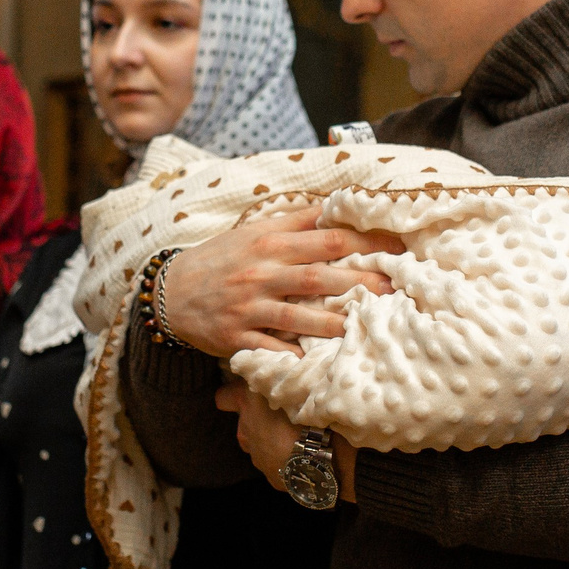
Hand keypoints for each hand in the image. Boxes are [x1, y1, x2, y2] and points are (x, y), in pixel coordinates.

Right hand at [157, 207, 403, 357]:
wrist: (170, 292)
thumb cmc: (220, 259)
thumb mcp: (253, 231)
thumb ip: (294, 222)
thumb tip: (335, 207)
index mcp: (269, 242)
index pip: (327, 237)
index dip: (365, 240)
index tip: (397, 246)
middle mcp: (261, 272)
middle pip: (318, 275)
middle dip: (358, 280)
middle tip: (392, 287)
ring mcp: (249, 306)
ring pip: (296, 314)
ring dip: (329, 321)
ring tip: (358, 325)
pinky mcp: (236, 336)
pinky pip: (267, 348)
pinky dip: (287, 355)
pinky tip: (310, 361)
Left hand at [216, 382, 355, 500]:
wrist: (329, 452)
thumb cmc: (314, 407)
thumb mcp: (295, 380)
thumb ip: (281, 374)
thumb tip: (278, 364)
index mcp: (247, 401)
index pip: (224, 396)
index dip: (233, 395)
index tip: (247, 393)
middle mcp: (246, 428)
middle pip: (244, 423)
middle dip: (256, 420)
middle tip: (281, 414)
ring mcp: (258, 455)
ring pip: (258, 446)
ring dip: (271, 440)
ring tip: (296, 436)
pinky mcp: (273, 475)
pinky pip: (276, 465)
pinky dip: (287, 459)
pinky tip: (305, 453)